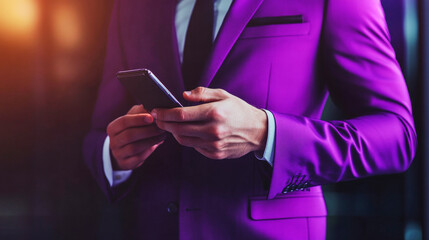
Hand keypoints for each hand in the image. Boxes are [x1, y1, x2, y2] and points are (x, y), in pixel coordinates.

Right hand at [107, 105, 165, 169]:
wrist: (123, 151)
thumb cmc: (131, 130)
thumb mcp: (132, 119)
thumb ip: (140, 111)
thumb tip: (151, 105)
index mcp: (112, 128)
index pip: (123, 122)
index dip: (138, 119)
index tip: (151, 117)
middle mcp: (113, 142)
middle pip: (130, 135)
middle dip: (148, 131)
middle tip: (161, 127)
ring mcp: (118, 154)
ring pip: (135, 147)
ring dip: (151, 140)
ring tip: (162, 135)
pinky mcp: (126, 164)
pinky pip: (138, 158)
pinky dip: (149, 150)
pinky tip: (157, 144)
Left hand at [151, 87, 267, 158]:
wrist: (258, 131)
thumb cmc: (239, 110)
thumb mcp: (223, 95)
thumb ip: (202, 94)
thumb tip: (183, 96)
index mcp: (214, 113)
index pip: (181, 115)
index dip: (165, 113)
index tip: (156, 111)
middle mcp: (213, 130)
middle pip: (178, 129)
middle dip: (164, 124)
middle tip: (157, 119)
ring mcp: (214, 144)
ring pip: (184, 140)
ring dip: (173, 133)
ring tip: (170, 125)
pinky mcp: (215, 154)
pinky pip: (195, 147)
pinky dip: (188, 140)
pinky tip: (187, 132)